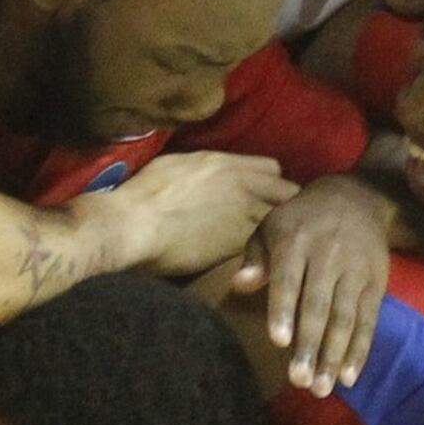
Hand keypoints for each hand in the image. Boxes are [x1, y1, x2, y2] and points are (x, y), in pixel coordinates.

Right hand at [109, 151, 298, 278]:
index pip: (274, 170)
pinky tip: (255, 260)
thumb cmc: (147, 191)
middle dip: (285, 206)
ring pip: (280, 224)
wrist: (135, 226)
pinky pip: (262, 249)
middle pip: (288, 195)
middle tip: (276, 221)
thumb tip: (213, 170)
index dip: (272, 183)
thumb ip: (208, 167)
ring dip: (277, 232)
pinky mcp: (238, 248)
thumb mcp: (180, 164)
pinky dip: (263, 254)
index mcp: (229, 164)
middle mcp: (245, 188)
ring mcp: (245, 219)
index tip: (266, 194)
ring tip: (271, 243)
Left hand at [232, 176, 388, 395]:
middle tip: (300, 381)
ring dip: (335, 356)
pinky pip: (369, 321)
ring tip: (322, 388)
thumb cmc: (300, 220)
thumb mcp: (271, 227)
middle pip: (319, 306)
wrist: (356, 198)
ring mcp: (355, 272)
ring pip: (345, 318)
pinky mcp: (376, 284)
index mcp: (295, 242)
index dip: (283, 310)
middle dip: (310, 345)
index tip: (278, 341)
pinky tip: (350, 376)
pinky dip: (360, 349)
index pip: (289, 279)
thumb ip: (255, 257)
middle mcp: (328, 257)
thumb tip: (239, 284)